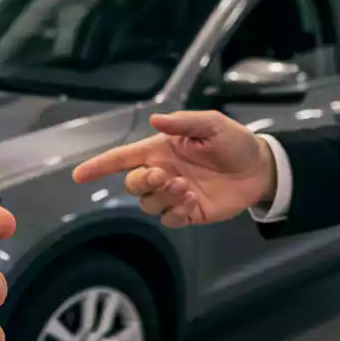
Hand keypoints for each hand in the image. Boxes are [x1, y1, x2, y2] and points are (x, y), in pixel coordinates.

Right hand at [73, 110, 276, 227]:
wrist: (260, 168)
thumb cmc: (233, 142)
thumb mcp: (212, 124)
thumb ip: (183, 123)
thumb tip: (155, 120)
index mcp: (161, 150)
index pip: (122, 158)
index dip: (99, 166)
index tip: (79, 175)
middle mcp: (162, 173)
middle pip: (132, 184)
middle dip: (142, 182)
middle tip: (165, 177)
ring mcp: (174, 195)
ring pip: (148, 204)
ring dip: (162, 197)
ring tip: (186, 188)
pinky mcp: (189, 213)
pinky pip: (169, 220)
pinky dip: (175, 213)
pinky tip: (191, 202)